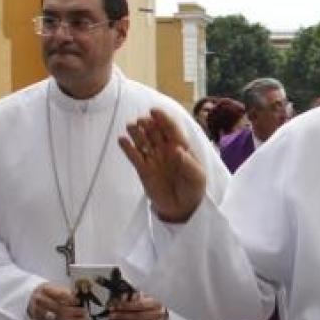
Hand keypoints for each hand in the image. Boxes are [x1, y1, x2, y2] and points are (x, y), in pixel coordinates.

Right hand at [27, 283, 86, 319]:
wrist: (30, 297)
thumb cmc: (47, 292)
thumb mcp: (55, 287)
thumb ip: (67, 292)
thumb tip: (82, 298)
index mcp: (45, 289)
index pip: (60, 295)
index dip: (72, 299)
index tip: (80, 302)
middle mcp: (40, 300)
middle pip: (59, 308)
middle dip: (74, 312)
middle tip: (84, 312)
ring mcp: (39, 311)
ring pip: (58, 318)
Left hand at [106, 292, 169, 319]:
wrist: (161, 311)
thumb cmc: (149, 302)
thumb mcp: (143, 295)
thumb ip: (133, 296)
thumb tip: (124, 298)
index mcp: (155, 303)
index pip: (140, 305)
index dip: (127, 306)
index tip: (116, 306)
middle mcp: (156, 314)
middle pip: (137, 316)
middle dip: (122, 316)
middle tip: (111, 315)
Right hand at [119, 108, 206, 223]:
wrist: (182, 207)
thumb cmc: (193, 188)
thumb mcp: (197, 177)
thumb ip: (188, 163)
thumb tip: (177, 150)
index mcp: (180, 146)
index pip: (170, 128)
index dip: (163, 119)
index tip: (154, 112)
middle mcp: (164, 149)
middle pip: (154, 131)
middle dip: (148, 124)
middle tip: (142, 121)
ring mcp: (153, 158)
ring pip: (142, 141)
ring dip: (136, 133)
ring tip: (131, 127)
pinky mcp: (143, 169)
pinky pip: (134, 156)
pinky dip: (128, 148)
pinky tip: (122, 140)